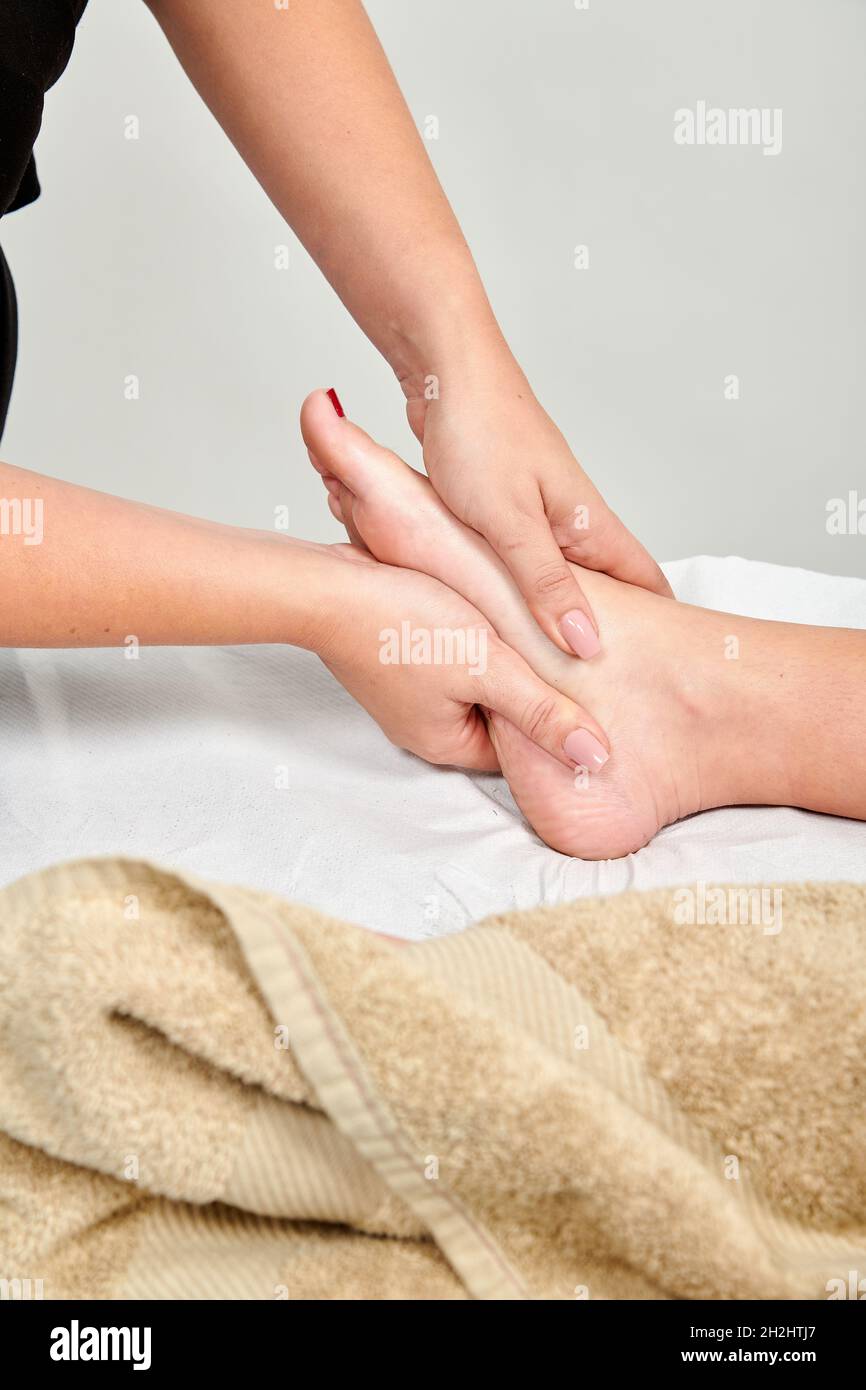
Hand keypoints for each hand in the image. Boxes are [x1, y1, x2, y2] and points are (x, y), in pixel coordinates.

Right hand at [317, 544, 607, 772]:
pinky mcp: (391, 662)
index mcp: (446, 743)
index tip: (579, 688)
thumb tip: (594, 757)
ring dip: (493, 660)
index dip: (549, 719)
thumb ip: (543, 712)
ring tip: (519, 627)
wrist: (326, 586)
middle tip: (557, 652)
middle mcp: (421, 728)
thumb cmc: (399, 622)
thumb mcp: (489, 667)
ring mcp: (402, 695)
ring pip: (470, 685)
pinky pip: (443, 661)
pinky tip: (477, 612)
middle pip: (494, 718)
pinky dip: (463, 641)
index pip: (518, 749)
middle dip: (523, 688)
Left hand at [402, 353, 672, 657]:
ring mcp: (543, 514)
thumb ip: (545, 584)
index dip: (661, 628)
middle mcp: (576, 521)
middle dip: (615, 633)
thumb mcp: (510, 522)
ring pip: (566, 577)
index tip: (666, 674)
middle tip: (610, 689)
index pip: (648, 584)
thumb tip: (586, 643)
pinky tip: (510, 614)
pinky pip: (529, 562)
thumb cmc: (479, 432)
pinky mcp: (509, 509)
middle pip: (611, 588)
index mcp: (590, 525)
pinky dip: (528, 592)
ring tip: (562, 668)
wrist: (443, 372)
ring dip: (567, 614)